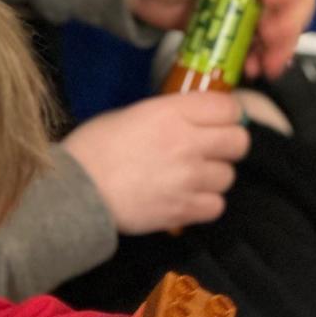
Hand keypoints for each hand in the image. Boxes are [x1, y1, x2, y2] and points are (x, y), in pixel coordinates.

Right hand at [64, 93, 249, 233]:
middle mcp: (188, 143)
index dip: (228, 113)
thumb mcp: (132, 114)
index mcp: (172, 112)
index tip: (220, 120)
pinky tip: (187, 198)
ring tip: (191, 177)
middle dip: (228, 144)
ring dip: (214, 176)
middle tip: (212, 149)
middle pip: (239, 141)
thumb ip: (169, 114)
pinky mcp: (184, 210)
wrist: (76, 191)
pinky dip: (206, 203)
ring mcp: (189, 178)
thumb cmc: (94, 148)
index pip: (229, 106)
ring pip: (229, 176)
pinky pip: (216, 205)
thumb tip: (194, 119)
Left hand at [127, 0, 314, 78]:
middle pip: (299, 2)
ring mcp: (253, 11)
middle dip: (290, 25)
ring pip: (287, 30)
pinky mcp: (241, 35)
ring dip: (280, 50)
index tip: (271, 1)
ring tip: (262, 66)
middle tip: (267, 39)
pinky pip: (264, 50)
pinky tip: (249, 70)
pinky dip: (262, 62)